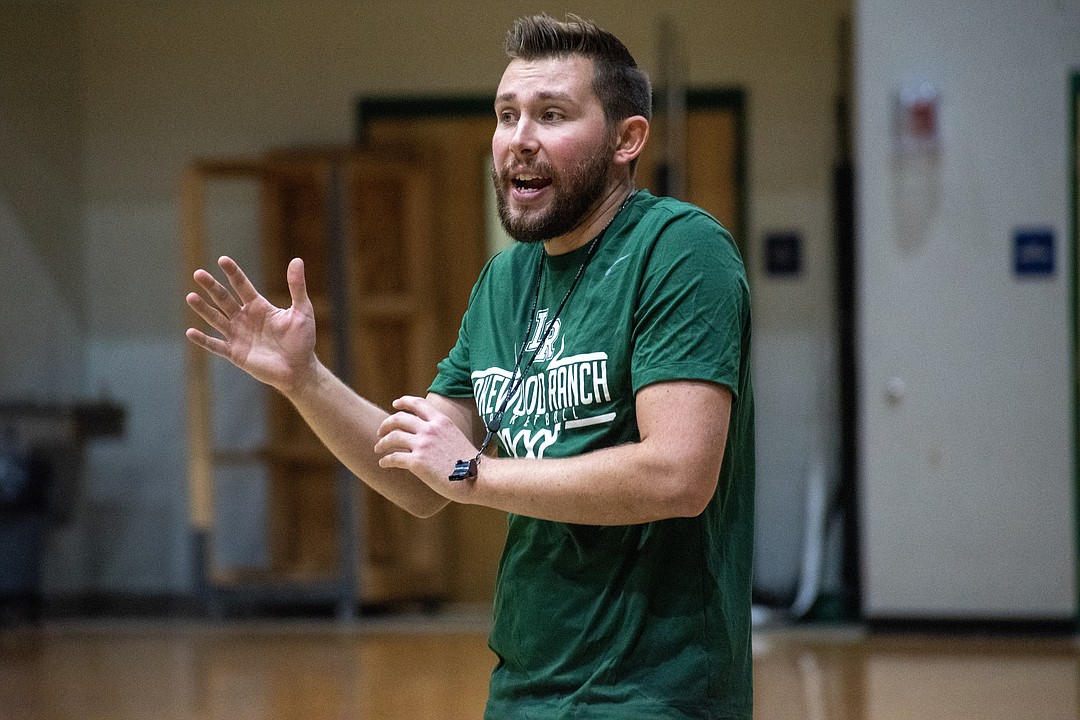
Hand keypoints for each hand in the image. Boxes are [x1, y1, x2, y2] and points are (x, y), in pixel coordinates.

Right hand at [185, 256, 316, 393]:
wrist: (300, 369)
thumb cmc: (303, 340)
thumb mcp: (302, 310)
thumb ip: (297, 287)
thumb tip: (297, 260)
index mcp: (259, 306)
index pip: (242, 285)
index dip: (233, 273)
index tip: (222, 260)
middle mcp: (244, 318)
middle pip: (224, 299)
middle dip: (212, 287)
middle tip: (198, 273)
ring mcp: (238, 335)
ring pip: (216, 319)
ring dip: (203, 308)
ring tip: (190, 296)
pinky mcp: (235, 353)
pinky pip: (216, 345)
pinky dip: (203, 340)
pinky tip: (190, 332)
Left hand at [375, 395, 480, 496]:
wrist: (477, 477)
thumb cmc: (470, 462)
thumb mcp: (455, 436)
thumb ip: (440, 431)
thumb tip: (426, 434)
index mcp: (440, 421)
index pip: (417, 403)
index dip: (403, 402)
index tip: (395, 404)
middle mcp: (430, 429)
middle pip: (399, 418)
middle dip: (386, 424)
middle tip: (380, 432)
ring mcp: (423, 444)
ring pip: (392, 437)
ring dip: (382, 442)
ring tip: (378, 448)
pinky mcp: (417, 462)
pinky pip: (394, 458)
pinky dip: (386, 460)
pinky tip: (383, 463)